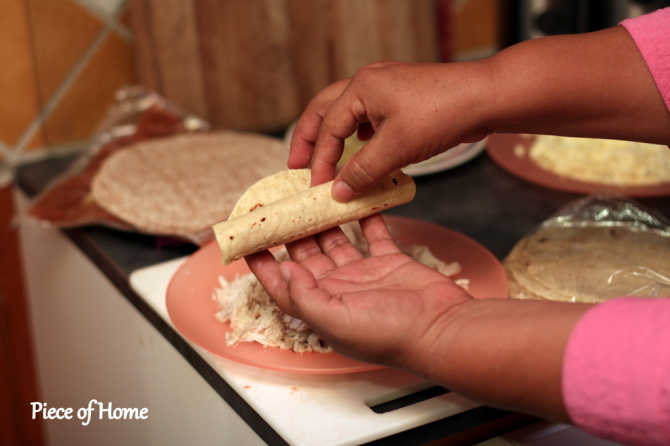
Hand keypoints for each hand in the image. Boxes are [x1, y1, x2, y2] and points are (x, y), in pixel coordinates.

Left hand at [245, 214, 472, 370]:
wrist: (441, 328)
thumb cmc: (391, 335)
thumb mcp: (336, 321)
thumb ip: (304, 297)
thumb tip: (282, 270)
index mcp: (322, 307)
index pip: (283, 283)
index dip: (264, 264)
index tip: (248, 241)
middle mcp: (339, 289)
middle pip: (307, 256)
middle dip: (291, 232)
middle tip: (280, 206)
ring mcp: (364, 274)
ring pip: (336, 240)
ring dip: (324, 220)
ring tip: (311, 196)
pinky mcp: (389, 261)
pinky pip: (372, 233)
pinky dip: (364, 216)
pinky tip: (355, 197)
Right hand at [288, 61, 493, 199]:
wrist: (486, 97)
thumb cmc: (442, 115)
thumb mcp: (397, 148)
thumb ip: (363, 171)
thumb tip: (338, 192)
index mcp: (361, 88)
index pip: (328, 128)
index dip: (320, 160)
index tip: (316, 187)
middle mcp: (368, 82)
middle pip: (325, 109)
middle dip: (309, 138)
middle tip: (297, 164)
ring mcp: (386, 87)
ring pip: (347, 111)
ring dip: (334, 134)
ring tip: (326, 158)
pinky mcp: (402, 97)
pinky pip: (369, 115)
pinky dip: (359, 133)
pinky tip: (364, 148)